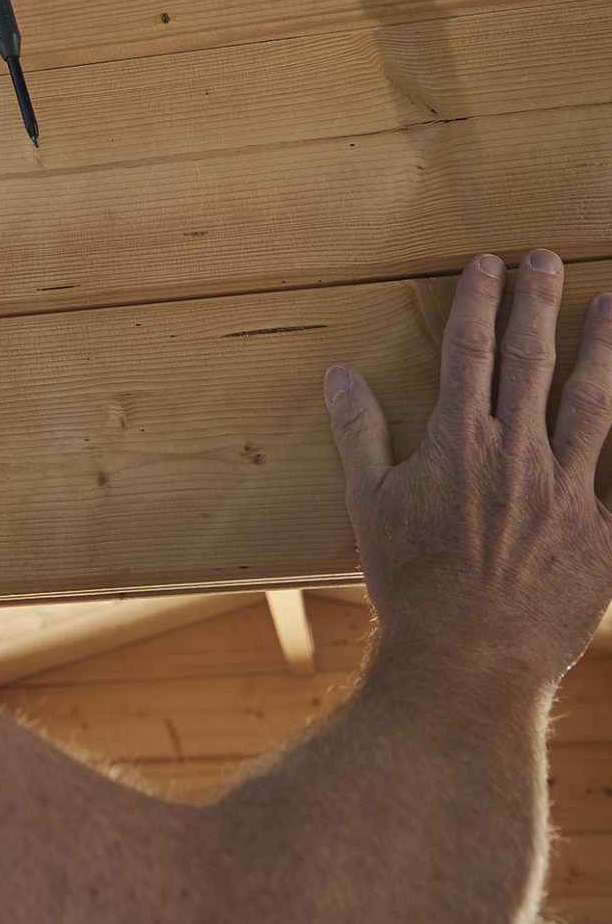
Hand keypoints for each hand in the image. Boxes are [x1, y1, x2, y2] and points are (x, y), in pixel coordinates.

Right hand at [325, 253, 611, 692]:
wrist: (468, 664)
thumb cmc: (411, 586)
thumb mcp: (369, 505)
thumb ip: (359, 432)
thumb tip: (339, 374)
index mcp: (460, 444)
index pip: (470, 351)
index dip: (479, 301)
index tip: (488, 264)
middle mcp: (518, 456)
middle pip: (532, 360)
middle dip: (538, 302)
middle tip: (545, 259)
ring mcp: (568, 494)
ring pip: (593, 402)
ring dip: (603, 347)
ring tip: (610, 304)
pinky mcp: (604, 536)